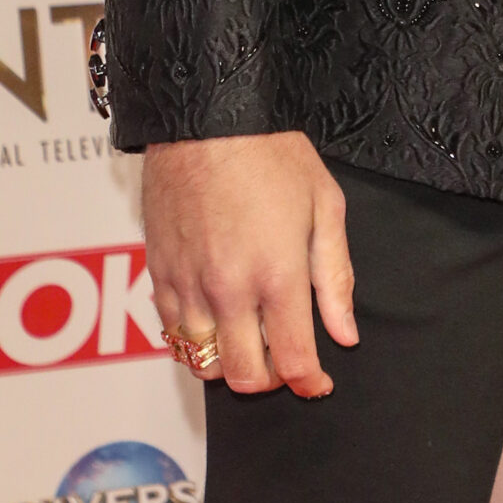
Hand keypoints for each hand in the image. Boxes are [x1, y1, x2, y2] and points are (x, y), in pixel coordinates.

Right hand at [142, 132, 356, 397]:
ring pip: (203, 363)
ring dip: (229, 363)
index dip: (309, 383)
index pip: (292, 361)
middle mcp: (228, 290)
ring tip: (251, 339)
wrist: (208, 119)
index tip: (318, 382)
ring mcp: (187, 286)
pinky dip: (195, 340)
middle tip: (285, 360)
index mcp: (277, 274)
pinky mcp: (157, 275)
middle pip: (242, 376)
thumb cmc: (273, 153)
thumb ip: (335, 277)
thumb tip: (345, 335)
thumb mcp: (325, 206)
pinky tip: (217, 319)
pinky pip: (172, 334)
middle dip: (269, 381)